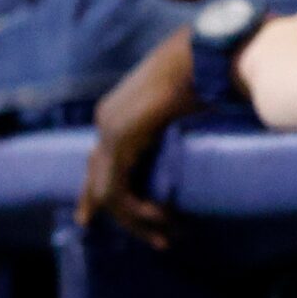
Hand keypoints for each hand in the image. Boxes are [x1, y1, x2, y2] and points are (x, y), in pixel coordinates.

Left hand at [78, 25, 194, 247]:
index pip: (98, 163)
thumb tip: (192, 146)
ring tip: (167, 236)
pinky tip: (163, 218)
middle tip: (155, 241)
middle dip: (120, 217)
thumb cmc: (207, 76)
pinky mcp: (121, 140)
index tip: (89, 217)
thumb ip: (177, 129)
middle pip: (98, 182)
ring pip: (109, 193)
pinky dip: (140, 211)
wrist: (203, 56)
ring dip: (137, 222)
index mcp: (118, 115)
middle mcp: (107, 122)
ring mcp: (110, 130)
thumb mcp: (187, 110)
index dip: (93, 193)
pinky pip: (120, 190)